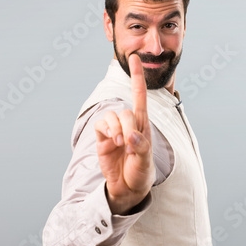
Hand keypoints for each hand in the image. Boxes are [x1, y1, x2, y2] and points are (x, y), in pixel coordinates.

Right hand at [94, 54, 154, 214]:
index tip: (135, 58)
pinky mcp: (103, 138)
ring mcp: (114, 131)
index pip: (140, 97)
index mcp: (143, 126)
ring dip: (115, 130)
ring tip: (121, 145)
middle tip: (129, 144)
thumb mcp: (145, 163)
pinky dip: (106, 131)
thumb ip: (141, 148)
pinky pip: (100, 124)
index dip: (137, 77)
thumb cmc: (140, 173)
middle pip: (125, 112)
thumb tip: (132, 137)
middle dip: (127, 127)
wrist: (127, 188)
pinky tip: (112, 142)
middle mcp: (129, 125)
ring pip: (112, 117)